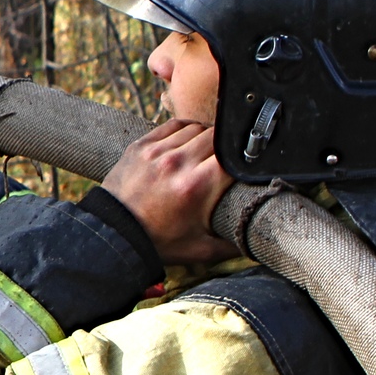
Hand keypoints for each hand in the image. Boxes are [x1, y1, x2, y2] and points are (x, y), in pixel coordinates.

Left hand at [100, 119, 236, 263]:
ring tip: (207, 153)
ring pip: (196, 128)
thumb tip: (260, 242)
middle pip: (218, 137)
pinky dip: (185, 130)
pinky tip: (188, 142)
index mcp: (196, 186)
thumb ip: (234, 244)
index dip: (244, 161)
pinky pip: (172, 125)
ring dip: (206, 137)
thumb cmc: (159, 242)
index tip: (245, 169)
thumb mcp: (201, 249)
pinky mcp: (141, 145)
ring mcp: (157, 151)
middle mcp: (177, 163)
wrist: (115, 233)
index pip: (234, 157)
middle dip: (227, 148)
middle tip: (226, 162)